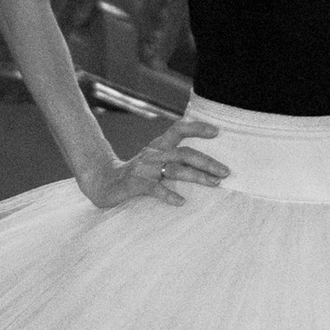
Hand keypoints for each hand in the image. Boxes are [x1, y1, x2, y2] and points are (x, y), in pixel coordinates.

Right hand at [81, 115, 226, 211]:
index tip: (217, 132)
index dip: (197, 128)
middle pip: (184, 153)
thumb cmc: (136, 174)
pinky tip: (181, 201)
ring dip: (197, 176)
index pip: (178, 129)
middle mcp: (153, 154)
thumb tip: (206, 165)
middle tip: (226, 172)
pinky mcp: (135, 184)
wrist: (103, 184)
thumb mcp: (154, 161)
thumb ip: (174, 159)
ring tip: (214, 184)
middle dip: (207, 161)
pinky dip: (168, 194)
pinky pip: (154, 189)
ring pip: (174, 169)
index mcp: (158, 146)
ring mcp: (144, 169)